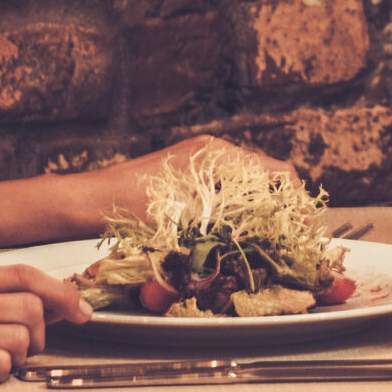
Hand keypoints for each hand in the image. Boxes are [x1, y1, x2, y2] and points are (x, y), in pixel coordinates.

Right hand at [0, 263, 90, 391]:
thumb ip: (0, 306)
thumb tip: (62, 300)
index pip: (20, 274)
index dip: (60, 292)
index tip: (81, 312)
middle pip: (27, 306)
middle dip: (39, 336)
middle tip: (22, 354)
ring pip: (18, 337)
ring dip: (19, 359)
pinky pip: (0, 366)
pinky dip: (1, 378)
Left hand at [72, 134, 300, 228]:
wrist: (88, 202)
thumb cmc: (132, 210)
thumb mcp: (190, 223)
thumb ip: (234, 226)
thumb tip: (270, 241)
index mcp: (220, 155)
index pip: (280, 173)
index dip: (298, 204)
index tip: (303, 231)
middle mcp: (214, 150)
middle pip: (268, 175)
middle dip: (283, 206)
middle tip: (289, 239)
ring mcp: (199, 158)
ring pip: (248, 181)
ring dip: (261, 207)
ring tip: (266, 237)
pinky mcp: (187, 170)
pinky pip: (227, 184)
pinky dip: (238, 204)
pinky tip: (235, 229)